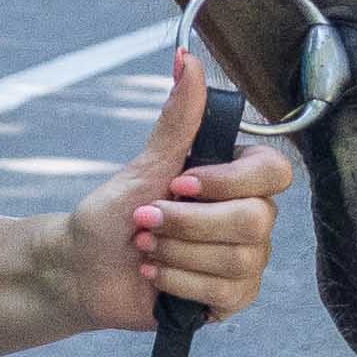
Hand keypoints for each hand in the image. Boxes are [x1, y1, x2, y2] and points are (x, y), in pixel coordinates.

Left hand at [55, 59, 299, 331]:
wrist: (82, 267)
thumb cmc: (114, 212)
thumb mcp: (146, 162)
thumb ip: (178, 117)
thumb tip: (186, 59)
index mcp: (238, 177)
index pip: (273, 172)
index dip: (227, 182)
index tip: (176, 184)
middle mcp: (252, 216)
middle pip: (256, 221)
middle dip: (188, 224)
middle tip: (145, 222)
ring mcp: (245, 259)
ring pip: (239, 259)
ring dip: (177, 254)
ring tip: (145, 250)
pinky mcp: (231, 297)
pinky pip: (226, 293)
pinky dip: (179, 282)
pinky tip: (154, 275)